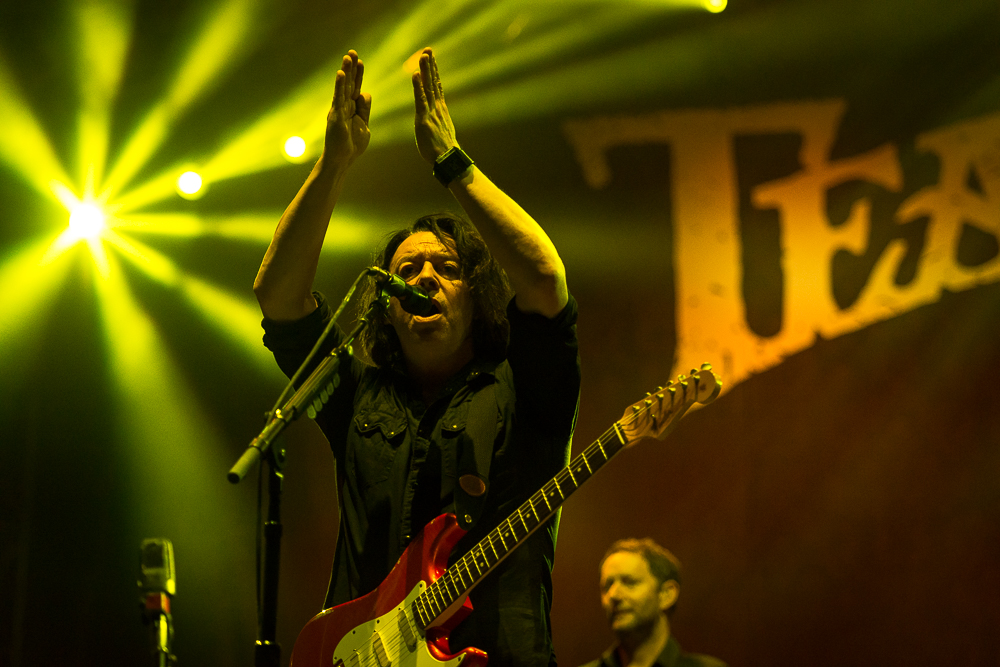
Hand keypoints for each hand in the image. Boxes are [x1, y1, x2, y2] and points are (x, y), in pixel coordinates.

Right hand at [324, 50, 371, 166]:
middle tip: (352, 51)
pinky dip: (339, 85)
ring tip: (347, 57)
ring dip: (345, 71)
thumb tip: (365, 92)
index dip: (358, 75)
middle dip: (351, 68)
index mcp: (351, 108)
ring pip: (343, 87)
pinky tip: (340, 73)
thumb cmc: (352, 145)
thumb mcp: (364, 125)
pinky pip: (338, 98)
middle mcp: (343, 106)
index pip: (355, 87)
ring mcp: (338, 110)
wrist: (342, 160)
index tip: (360, 61)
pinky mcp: (335, 116)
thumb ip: (365, 109)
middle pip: (348, 83)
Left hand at [412, 47, 457, 164]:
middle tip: (428, 49)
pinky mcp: (424, 119)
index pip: (436, 87)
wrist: (447, 159)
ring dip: (425, 70)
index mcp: (440, 110)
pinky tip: (416, 74)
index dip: (433, 72)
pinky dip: (418, 86)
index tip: (431, 59)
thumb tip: (436, 120)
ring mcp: (432, 112)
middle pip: (433, 82)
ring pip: (428, 87)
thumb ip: (437, 121)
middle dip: (430, 65)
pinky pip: (421, 100)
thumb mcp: (441, 131)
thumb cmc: (443, 150)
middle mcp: (437, 107)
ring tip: (423, 55)